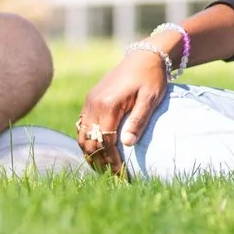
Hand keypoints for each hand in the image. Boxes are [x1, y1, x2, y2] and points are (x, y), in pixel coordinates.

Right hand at [76, 45, 168, 175]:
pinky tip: (97, 152)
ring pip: (82, 136)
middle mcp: (94, 103)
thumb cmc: (151, 78)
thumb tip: (127, 144)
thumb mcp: (150, 99)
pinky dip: (87, 142)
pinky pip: (82, 126)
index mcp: (109, 104)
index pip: (106, 141)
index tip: (122, 175)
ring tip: (103, 169)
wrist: (144, 56)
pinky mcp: (90, 100)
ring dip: (90, 154)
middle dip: (99, 162)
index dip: (112, 161)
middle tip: (112, 177)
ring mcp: (89, 101)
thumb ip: (138, 121)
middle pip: (90, 142)